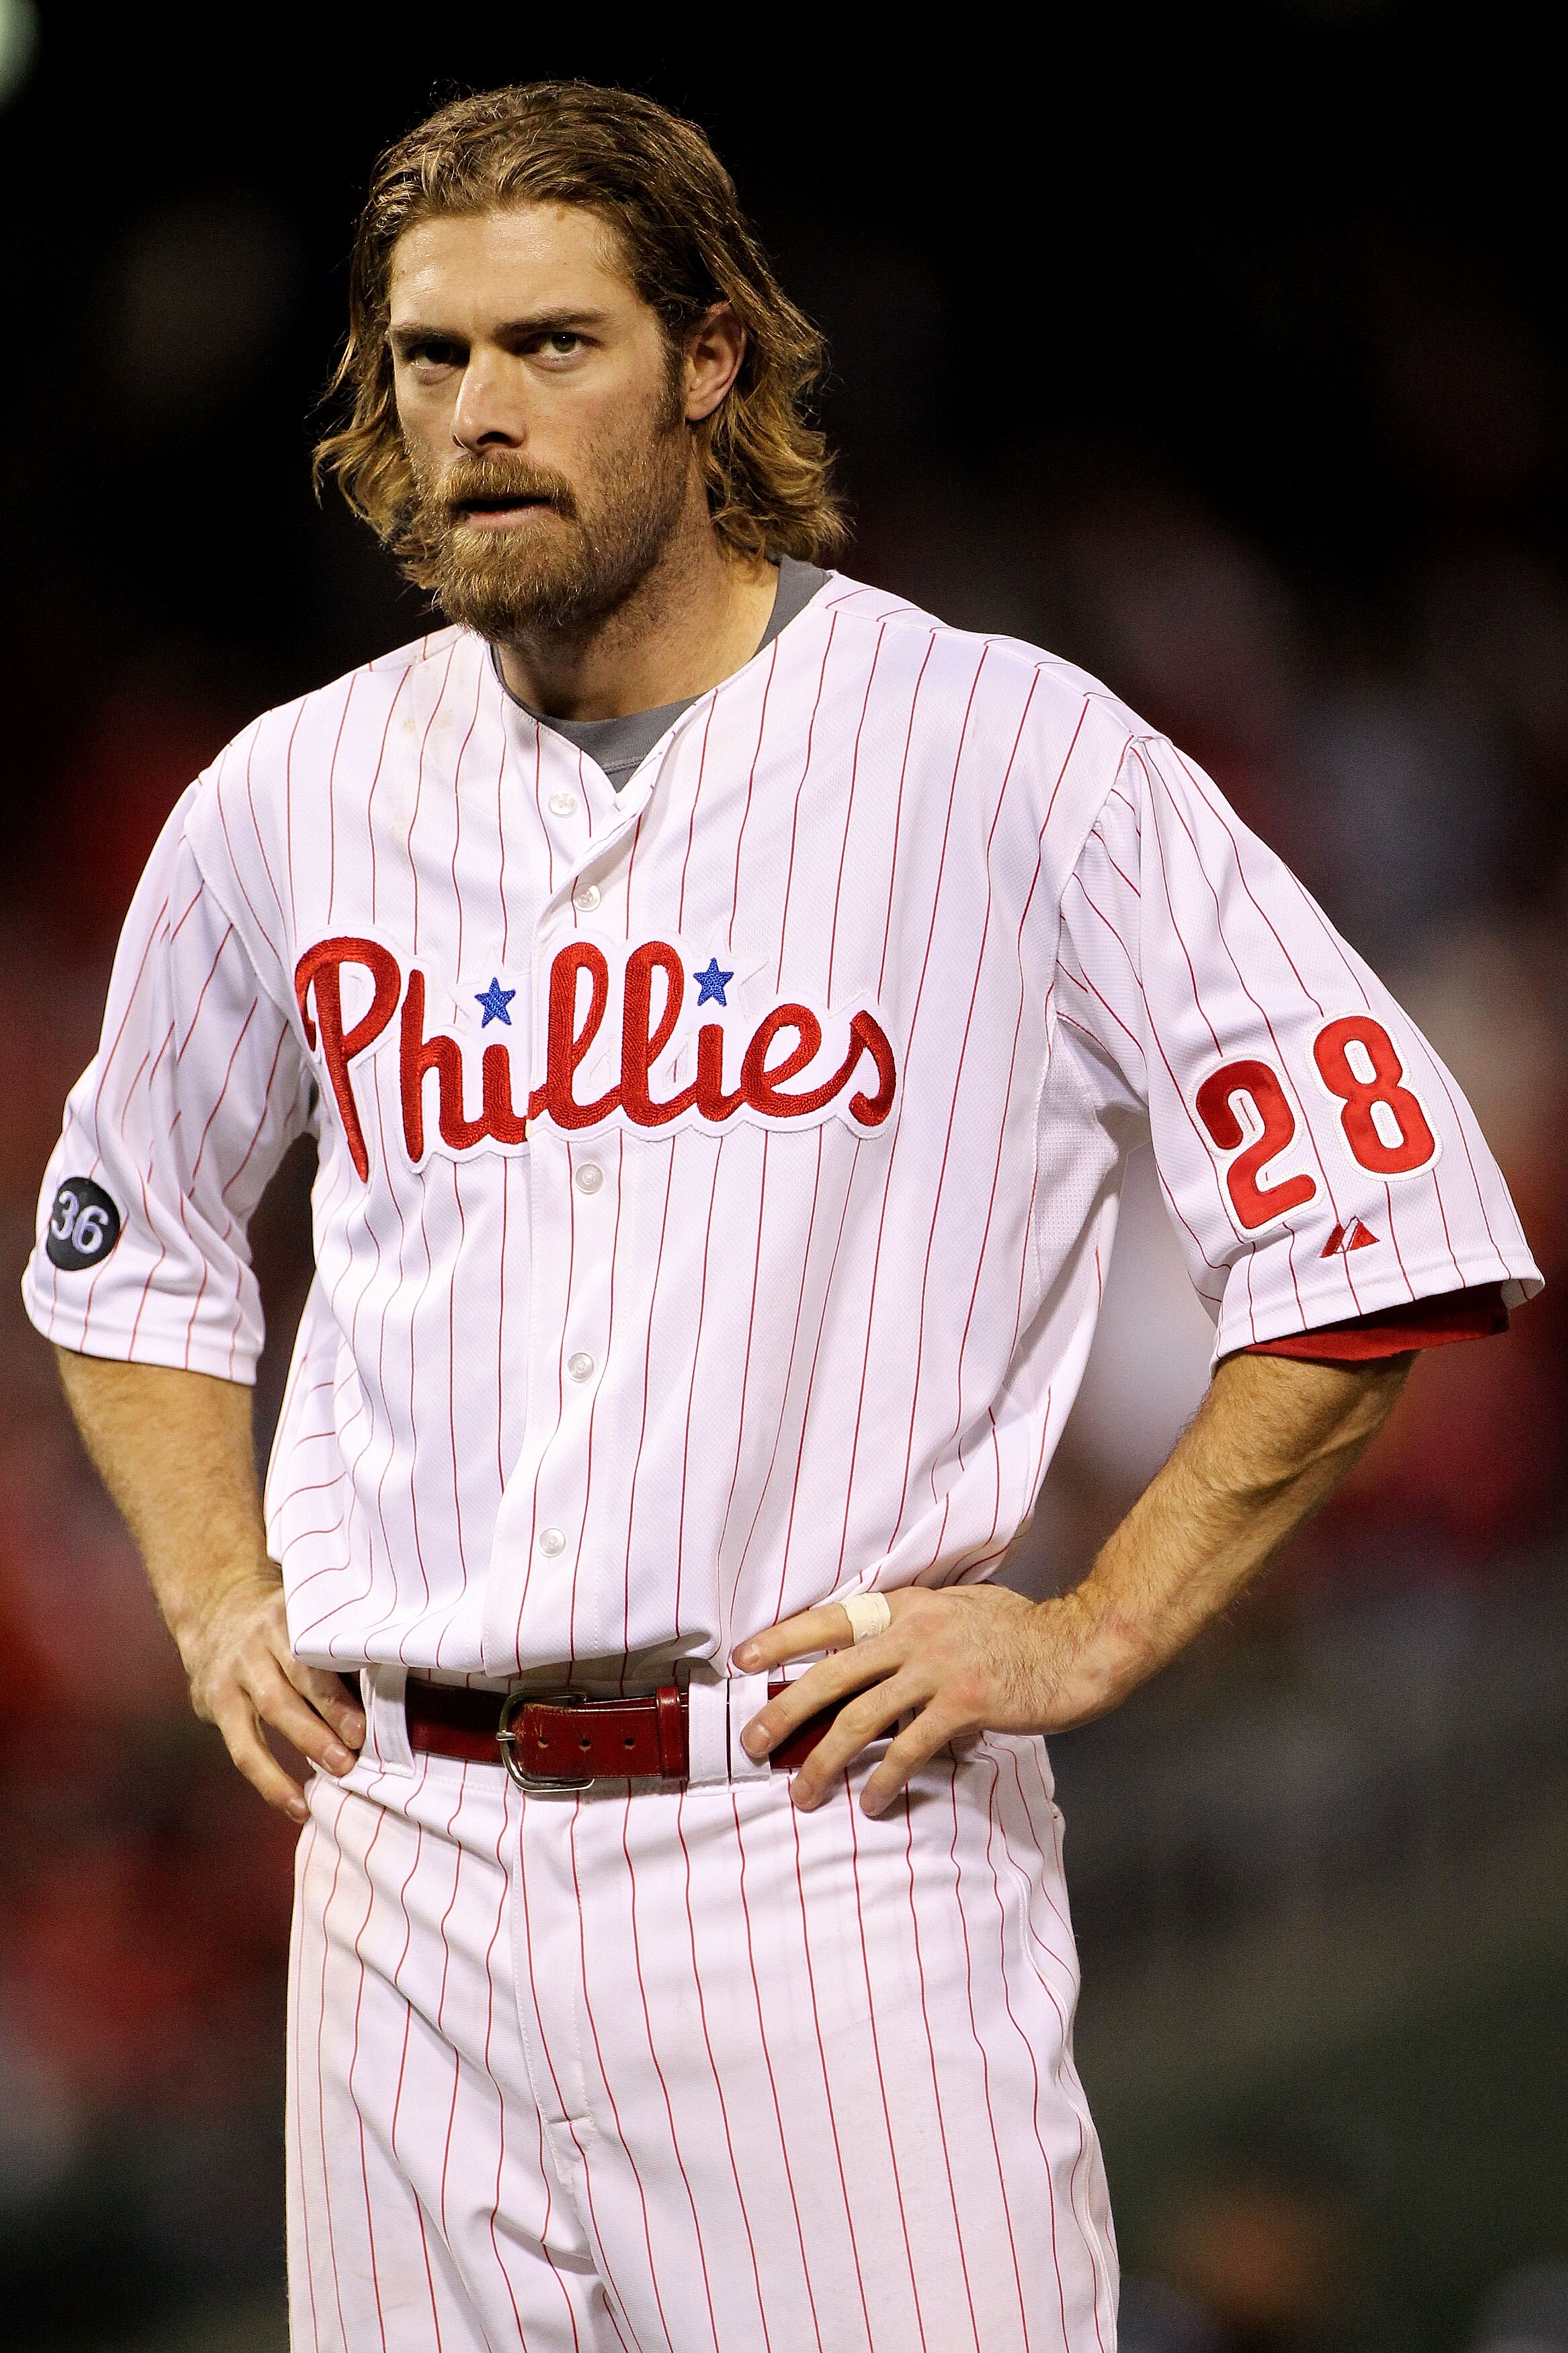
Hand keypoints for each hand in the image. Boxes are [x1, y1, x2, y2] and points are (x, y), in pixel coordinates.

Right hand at [177, 1566, 364, 1820]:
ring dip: (306, 1746)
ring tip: (338, 1774)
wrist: (214, 1610)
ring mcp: (233, 1673)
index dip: (338, 1696)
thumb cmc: (280, 1625)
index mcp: (287, 1618)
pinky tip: (295, 1806)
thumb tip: (391, 1688)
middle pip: (293, 1685)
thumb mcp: (302, 1619)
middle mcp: (257, 1644)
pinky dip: (270, 1781)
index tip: (364, 1727)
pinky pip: (243, 1750)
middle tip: (356, 1755)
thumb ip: (334, 1647)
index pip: (314, 1658)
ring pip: (270, 1713)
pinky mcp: (215, 1704)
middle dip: (328, 1722)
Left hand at [732, 1583, 1128, 1816]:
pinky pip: (909, 1748)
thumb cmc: (1022, 1632)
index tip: (742, 1659)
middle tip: (753, 1743)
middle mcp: (915, 1632)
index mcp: (907, 1607)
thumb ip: (915, 1630)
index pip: (831, 1619)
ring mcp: (938, 1667)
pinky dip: (884, 1779)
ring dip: (823, 1760)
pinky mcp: (965, 1703)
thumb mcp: (959, 1611)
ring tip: (802, 1792)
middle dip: (783, 1710)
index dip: (782, 1639)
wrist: (1080, 1646)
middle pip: (831, 1674)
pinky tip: (871, 1802)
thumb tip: (877, 1661)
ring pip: (860, 1718)